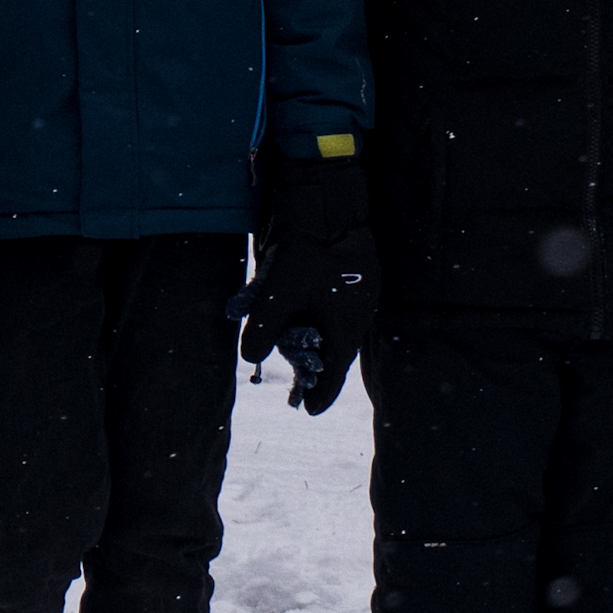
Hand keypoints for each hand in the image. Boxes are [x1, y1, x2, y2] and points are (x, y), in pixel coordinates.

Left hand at [241, 148, 374, 416]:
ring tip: (297, 349)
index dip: (319, 395)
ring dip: (317, 340)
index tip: (307, 410)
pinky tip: (304, 313)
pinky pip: (339, 308)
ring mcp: (362, 294)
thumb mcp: (276, 296)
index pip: (333, 375)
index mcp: (346, 329)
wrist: (329, 203)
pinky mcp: (357, 275)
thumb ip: (262, 331)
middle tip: (299, 383)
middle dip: (316, 369)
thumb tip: (249, 357)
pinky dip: (322, 318)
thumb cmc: (305, 254)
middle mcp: (359, 316)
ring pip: (337, 329)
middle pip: (336, 353)